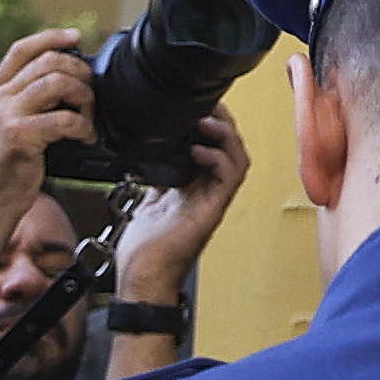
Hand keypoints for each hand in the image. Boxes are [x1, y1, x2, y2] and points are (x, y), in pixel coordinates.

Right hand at [0, 28, 95, 213]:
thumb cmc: (4, 170)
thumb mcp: (6, 127)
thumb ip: (26, 102)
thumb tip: (67, 83)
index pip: (21, 50)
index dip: (51, 38)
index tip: (75, 38)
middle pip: (47, 62)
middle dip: (79, 72)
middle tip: (90, 92)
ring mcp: (6, 116)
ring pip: (57, 83)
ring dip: (84, 97)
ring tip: (89, 116)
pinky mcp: (19, 136)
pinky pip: (64, 119)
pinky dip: (84, 127)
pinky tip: (86, 137)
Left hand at [115, 106, 250, 289]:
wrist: (142, 275)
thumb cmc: (143, 249)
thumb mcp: (145, 197)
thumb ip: (154, 174)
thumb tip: (147, 151)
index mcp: (193, 185)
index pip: (212, 144)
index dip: (210, 121)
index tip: (196, 104)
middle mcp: (207, 190)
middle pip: (228, 146)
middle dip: (221, 121)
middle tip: (206, 105)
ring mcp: (213, 199)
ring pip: (236, 157)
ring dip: (225, 135)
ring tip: (207, 120)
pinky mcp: (213, 209)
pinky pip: (230, 177)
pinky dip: (219, 158)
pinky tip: (200, 150)